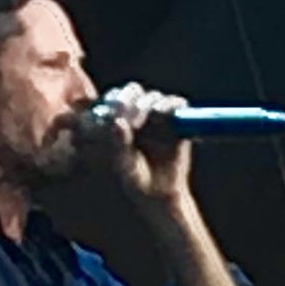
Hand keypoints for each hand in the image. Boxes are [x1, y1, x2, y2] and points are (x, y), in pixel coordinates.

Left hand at [93, 83, 196, 207]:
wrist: (158, 193)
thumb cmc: (132, 179)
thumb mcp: (123, 165)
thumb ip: (118, 144)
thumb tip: (118, 122)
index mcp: (111, 120)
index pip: (109, 101)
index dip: (111, 106)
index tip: (115, 118)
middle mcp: (131, 112)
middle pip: (129, 92)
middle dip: (130, 102)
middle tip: (134, 119)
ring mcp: (153, 113)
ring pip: (151, 97)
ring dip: (151, 104)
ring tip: (155, 117)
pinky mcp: (175, 117)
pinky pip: (176, 103)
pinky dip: (173, 106)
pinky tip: (168, 117)